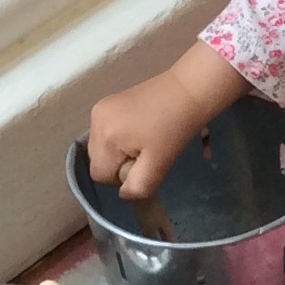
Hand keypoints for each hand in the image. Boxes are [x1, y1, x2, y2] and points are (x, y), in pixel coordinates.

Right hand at [89, 41, 248, 198]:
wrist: (189, 90)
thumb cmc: (176, 128)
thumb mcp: (159, 164)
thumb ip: (138, 186)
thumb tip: (124, 194)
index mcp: (105, 136)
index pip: (101, 175)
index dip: (123, 176)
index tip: (146, 162)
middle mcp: (95, 121)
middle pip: (98, 162)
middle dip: (120, 164)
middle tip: (147, 152)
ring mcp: (99, 110)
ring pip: (102, 149)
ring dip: (120, 152)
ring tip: (145, 140)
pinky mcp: (107, 103)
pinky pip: (106, 134)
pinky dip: (120, 139)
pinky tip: (140, 130)